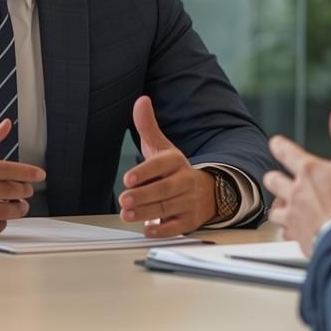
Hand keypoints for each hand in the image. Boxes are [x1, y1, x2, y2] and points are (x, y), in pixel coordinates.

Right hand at [0, 119, 46, 236]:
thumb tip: (5, 126)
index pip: (6, 169)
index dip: (27, 172)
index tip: (39, 175)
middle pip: (8, 190)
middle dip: (24, 190)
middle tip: (27, 190)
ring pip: (3, 210)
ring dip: (18, 208)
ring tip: (20, 205)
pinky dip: (1, 222)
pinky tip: (1, 215)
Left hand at [118, 96, 216, 236]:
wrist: (206, 191)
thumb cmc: (174, 169)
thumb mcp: (162, 147)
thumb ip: (148, 126)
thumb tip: (141, 100)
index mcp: (176, 162)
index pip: (161, 166)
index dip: (145, 172)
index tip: (128, 178)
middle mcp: (185, 181)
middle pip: (164, 190)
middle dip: (143, 195)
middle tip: (124, 199)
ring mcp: (188, 202)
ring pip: (167, 209)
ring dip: (146, 213)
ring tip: (126, 215)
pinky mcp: (190, 220)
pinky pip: (177, 227)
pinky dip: (162, 230)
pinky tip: (148, 229)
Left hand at [264, 106, 330, 256]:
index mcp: (310, 171)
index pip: (287, 152)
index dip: (279, 145)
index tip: (276, 143)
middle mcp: (297, 193)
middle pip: (273, 181)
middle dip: (274, 177)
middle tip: (276, 177)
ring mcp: (295, 217)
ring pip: (274, 210)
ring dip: (278, 206)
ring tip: (283, 206)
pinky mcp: (298, 238)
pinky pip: (285, 233)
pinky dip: (288, 231)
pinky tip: (294, 231)